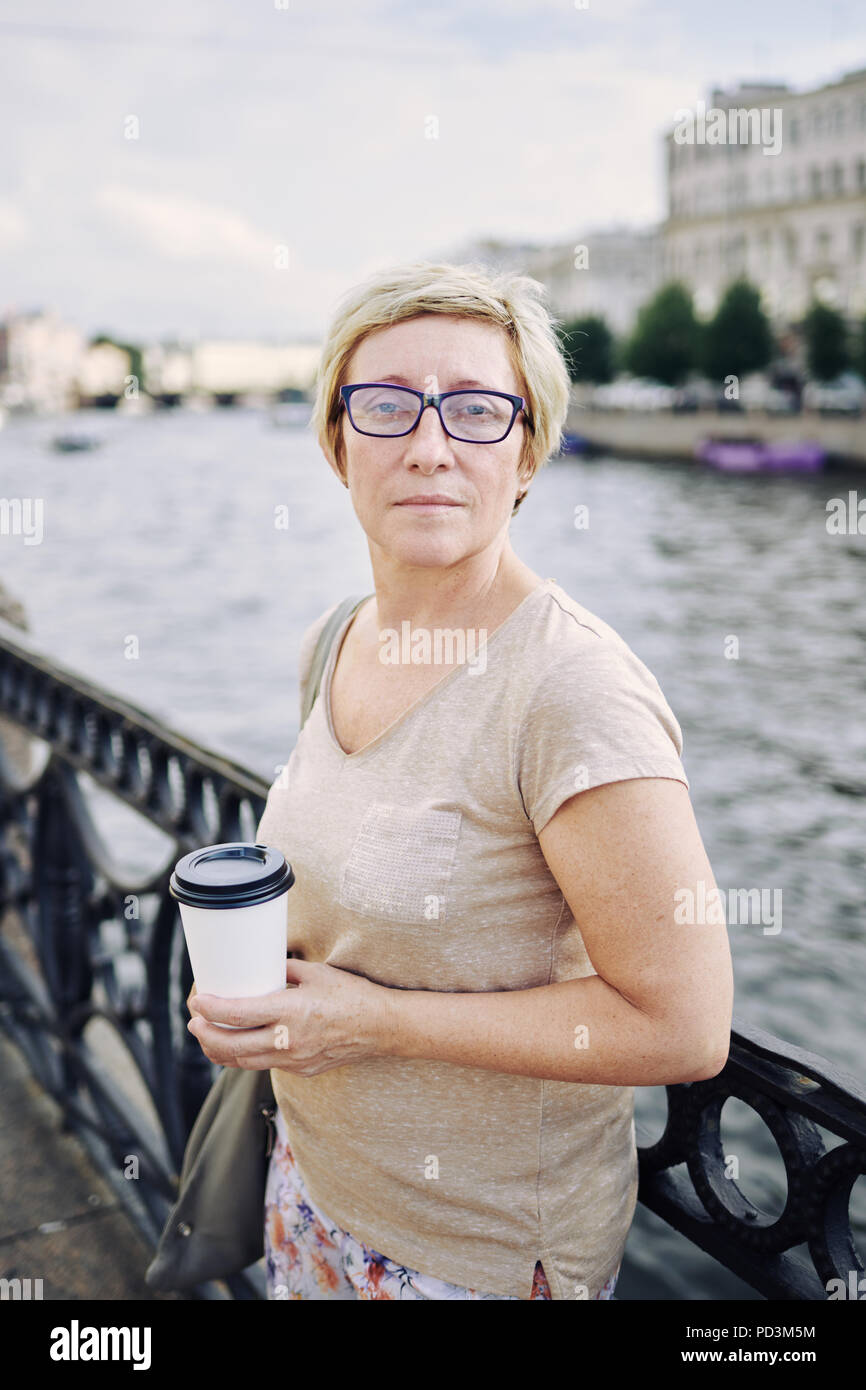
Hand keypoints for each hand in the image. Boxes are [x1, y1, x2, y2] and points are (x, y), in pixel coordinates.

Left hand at [186, 957, 393, 1075]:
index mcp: (291, 1012)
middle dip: (205, 1034)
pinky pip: (263, 1065)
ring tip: (206, 1034)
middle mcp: (288, 1041)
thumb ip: (284, 971)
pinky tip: (238, 1045)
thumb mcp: (316, 973)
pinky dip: (244, 1057)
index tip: (197, 1000)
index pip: (239, 1014)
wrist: (380, 1027)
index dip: (211, 1009)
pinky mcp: (300, 1070)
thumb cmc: (351, 995)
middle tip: (194, 1020)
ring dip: (219, 1050)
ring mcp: (293, 1060)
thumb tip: (261, 966)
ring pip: (243, 1062)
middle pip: (231, 1046)